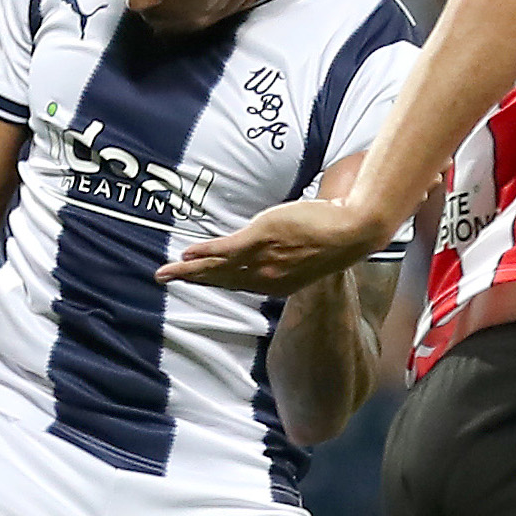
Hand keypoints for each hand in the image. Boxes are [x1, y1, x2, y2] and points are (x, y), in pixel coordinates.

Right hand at [154, 195, 390, 295]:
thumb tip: (277, 243)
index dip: (212, 281)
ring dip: (188, 270)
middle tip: (163, 278)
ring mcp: (262, 260)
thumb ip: (286, 253)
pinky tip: (186, 254)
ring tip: (165, 273)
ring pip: (217, 268)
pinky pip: (225, 250)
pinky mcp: (261, 239)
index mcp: (277, 284)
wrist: (351, 230)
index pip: (236, 283)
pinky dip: (204, 253)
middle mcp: (266, 278)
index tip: (194, 278)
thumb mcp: (306, 250)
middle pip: (219, 280)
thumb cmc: (333, 234)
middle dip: (190, 280)